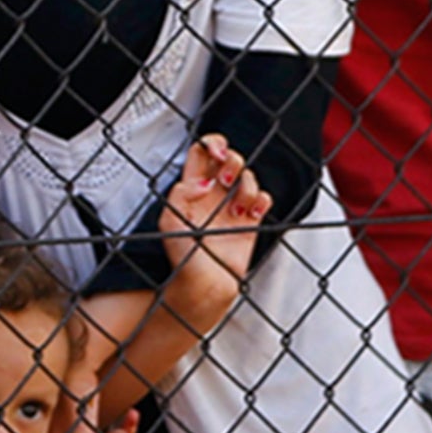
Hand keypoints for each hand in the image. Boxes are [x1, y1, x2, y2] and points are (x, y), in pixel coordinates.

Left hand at [159, 134, 269, 312]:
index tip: (217, 156)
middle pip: (230, 157)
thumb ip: (179, 194)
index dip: (212, 145)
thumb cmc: (182, 259)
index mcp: (191, 189)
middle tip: (226, 181)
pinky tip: (251, 214)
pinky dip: (262, 201)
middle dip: (233, 162)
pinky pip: (264, 199)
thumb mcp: (168, 222)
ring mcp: (232, 206)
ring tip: (237, 210)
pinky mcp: (249, 221)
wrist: (203, 287)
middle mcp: (213, 193)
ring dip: (247, 187)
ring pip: (249, 176)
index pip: (202, 152)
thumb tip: (204, 182)